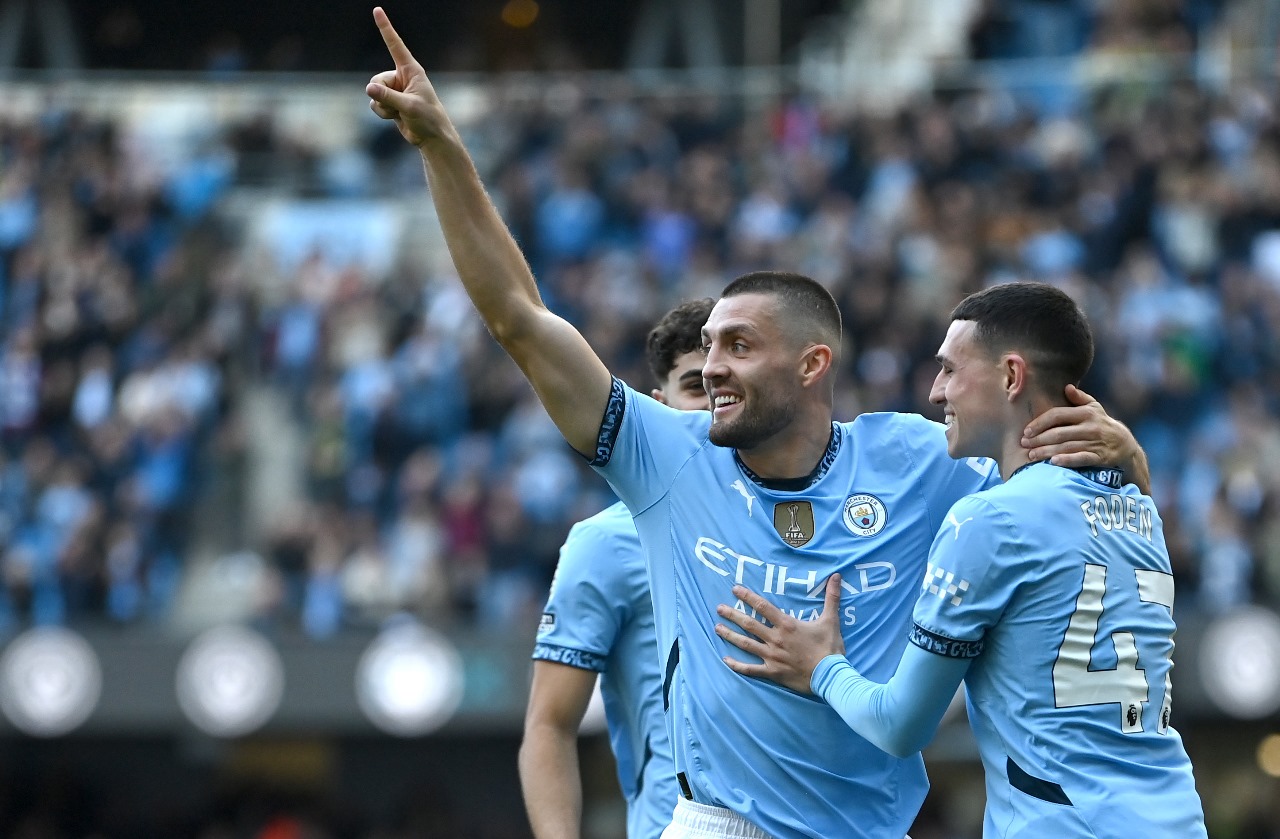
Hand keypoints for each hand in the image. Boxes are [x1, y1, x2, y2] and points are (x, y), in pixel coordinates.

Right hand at [366, 7, 455, 147]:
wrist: (431, 137)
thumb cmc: (428, 119)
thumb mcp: (409, 107)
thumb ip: (388, 97)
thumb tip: (369, 89)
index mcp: (411, 70)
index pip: (395, 45)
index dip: (385, 28)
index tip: (377, 10)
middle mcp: (402, 77)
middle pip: (378, 79)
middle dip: (382, 95)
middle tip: (397, 106)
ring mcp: (395, 90)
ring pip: (374, 92)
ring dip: (383, 106)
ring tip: (399, 113)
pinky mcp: (390, 101)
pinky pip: (375, 103)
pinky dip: (382, 112)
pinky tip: (395, 117)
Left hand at [714, 574, 845, 693]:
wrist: (831, 675)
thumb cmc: (830, 647)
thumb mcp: (831, 620)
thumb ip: (831, 597)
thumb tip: (836, 576)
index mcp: (786, 625)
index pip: (763, 606)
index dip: (748, 596)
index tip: (735, 590)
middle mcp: (775, 639)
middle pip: (749, 624)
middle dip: (732, 615)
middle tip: (719, 608)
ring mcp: (771, 656)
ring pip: (745, 644)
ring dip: (730, 635)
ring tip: (717, 628)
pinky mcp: (772, 672)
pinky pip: (750, 669)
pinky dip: (737, 665)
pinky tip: (726, 660)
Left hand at [1022, 384, 1131, 468]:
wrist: (1124, 443)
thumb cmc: (1101, 423)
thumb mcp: (1094, 408)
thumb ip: (1079, 398)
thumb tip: (1067, 387)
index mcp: (1085, 413)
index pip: (1057, 415)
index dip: (1040, 423)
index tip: (1027, 431)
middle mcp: (1090, 427)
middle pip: (1059, 433)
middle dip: (1039, 439)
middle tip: (1024, 444)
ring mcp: (1095, 442)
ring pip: (1066, 447)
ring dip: (1047, 452)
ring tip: (1032, 455)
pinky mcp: (1100, 457)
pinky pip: (1081, 459)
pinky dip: (1067, 460)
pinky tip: (1053, 462)